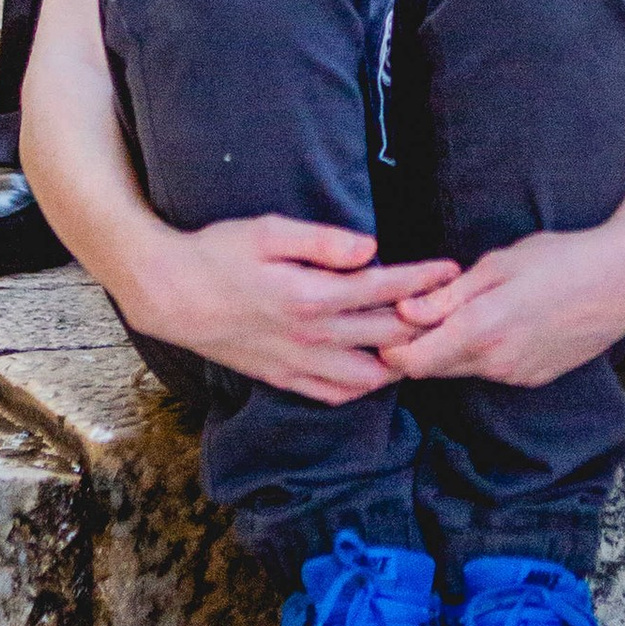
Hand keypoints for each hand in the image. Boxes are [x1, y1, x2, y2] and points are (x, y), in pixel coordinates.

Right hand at [139, 217, 460, 404]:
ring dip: (400, 359)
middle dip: (427, 320)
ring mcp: (298, 364)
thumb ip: (323, 242)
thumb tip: (370, 249)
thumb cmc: (217, 253)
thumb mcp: (268, 231)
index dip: (423, 280)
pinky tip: (376, 370)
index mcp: (312, 296)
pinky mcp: (282, 378)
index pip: (384, 290)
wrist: (170, 296)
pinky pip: (335, 394)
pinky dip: (364, 386)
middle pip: (387, 336)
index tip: (452, 270)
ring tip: (421, 339)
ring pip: (368, 375)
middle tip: (455, 306)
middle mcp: (311, 337)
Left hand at [382, 225, 624, 388]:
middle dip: (414, 348)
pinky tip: (489, 323)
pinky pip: (490, 371)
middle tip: (409, 315)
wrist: (623, 283)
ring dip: (446, 350)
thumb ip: (449, 294)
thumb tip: (405, 310)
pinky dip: (477, 354)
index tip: (384, 324)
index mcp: (481, 330)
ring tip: (451, 313)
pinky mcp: (533, 378)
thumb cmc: (561, 259)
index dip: (391, 347)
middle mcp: (495, 362)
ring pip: (461, 371)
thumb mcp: (500, 264)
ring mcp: (516, 375)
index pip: (413, 361)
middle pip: (432, 370)